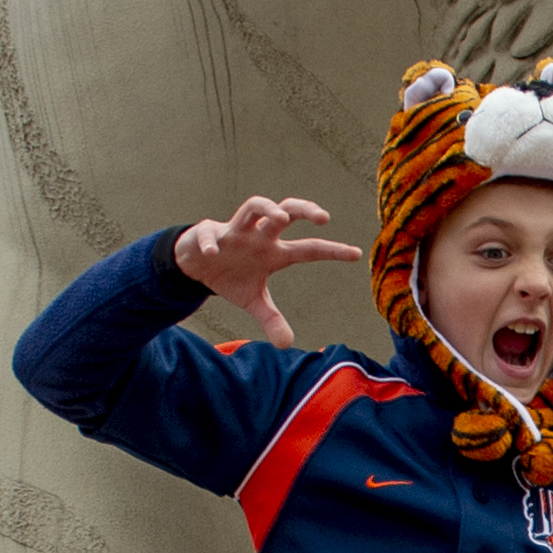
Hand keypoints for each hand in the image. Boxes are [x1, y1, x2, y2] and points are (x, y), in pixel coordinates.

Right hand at [173, 196, 361, 348]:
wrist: (196, 264)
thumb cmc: (230, 275)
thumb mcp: (252, 301)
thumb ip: (271, 318)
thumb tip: (287, 344)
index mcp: (273, 252)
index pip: (308, 249)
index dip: (332, 249)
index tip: (356, 254)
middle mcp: (259, 236)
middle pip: (286, 212)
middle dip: (303, 210)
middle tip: (323, 217)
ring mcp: (235, 231)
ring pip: (253, 207)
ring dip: (266, 208)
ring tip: (279, 215)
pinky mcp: (207, 233)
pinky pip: (208, 234)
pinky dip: (211, 242)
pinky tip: (213, 252)